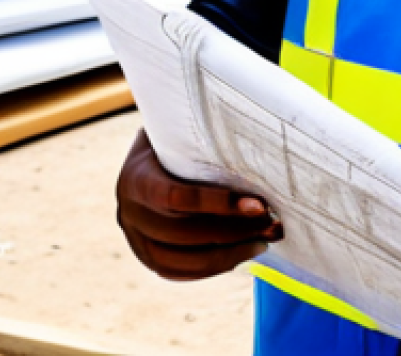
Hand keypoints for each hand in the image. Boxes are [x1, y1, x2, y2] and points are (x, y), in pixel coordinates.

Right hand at [116, 128, 282, 280]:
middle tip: (272, 223)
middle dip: (234, 231)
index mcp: (135, 176)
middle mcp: (128, 212)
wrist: (146, 154)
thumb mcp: (179, 128)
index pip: (175, 197)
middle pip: (183, 233)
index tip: (258, 204)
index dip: (216, 203)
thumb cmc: (174, 135)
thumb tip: (254, 129)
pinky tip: (243, 254)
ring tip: (265, 240)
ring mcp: (134, 239)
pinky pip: (179, 272)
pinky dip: (213, 267)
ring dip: (230, 254)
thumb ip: (203, 136)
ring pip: (183, 260)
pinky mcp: (146, 257)